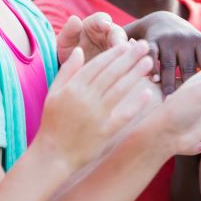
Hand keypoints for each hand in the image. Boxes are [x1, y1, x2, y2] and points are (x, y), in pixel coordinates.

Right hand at [35, 40, 153, 168]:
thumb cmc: (53, 122)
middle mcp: (85, 100)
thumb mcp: (53, 94)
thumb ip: (67, 70)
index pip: (97, 65)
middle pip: (111, 74)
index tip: (126, 44)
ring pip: (119, 90)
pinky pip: (123, 116)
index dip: (113, 53)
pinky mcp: (104, 132)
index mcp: (72, 89)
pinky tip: (148, 93)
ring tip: (149, 61)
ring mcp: (96, 116)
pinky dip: (136, 104)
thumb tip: (79, 49)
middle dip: (129, 57)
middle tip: (145, 45)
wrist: (52, 155)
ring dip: (135, 74)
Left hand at [56, 12, 127, 63]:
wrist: (75, 68)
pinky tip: (129, 70)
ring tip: (128, 60)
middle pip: (119, 34)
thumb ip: (70, 30)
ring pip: (127, 49)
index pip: (102, 18)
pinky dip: (131, 65)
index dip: (104, 22)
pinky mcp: (123, 60)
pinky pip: (130, 61)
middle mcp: (111, 33)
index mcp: (96, 24)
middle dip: (120, 41)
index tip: (105, 26)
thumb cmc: (70, 50)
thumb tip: (74, 19)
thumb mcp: (65, 41)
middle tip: (122, 47)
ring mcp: (119, 47)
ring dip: (129, 54)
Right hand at [125, 11, 200, 95]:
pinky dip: (152, 67)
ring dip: (169, 82)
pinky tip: (153, 80)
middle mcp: (186, 41)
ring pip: (169, 64)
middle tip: (190, 108)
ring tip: (169, 101)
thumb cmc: (187, 44)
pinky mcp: (152, 40)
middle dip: (189, 87)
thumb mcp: (200, 49)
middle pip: (188, 67)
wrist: (162, 20)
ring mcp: (169, 40)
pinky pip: (152, 55)